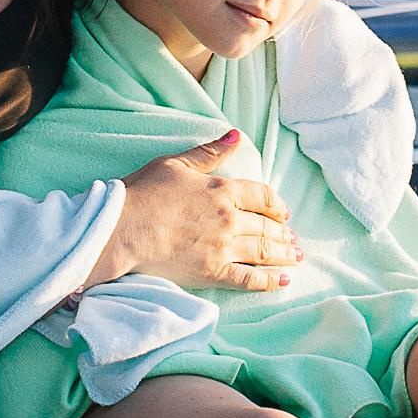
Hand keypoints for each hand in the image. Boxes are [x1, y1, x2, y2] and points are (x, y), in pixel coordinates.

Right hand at [91, 133, 298, 293]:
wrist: (122, 228)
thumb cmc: (142, 193)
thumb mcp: (175, 164)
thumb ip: (209, 153)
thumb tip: (236, 136)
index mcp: (222, 189)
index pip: (261, 196)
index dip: (276, 205)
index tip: (282, 212)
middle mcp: (229, 218)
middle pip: (267, 226)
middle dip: (283, 233)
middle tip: (293, 239)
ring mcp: (224, 247)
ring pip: (264, 251)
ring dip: (283, 255)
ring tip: (294, 257)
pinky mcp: (213, 272)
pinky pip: (249, 278)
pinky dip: (269, 281)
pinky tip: (282, 282)